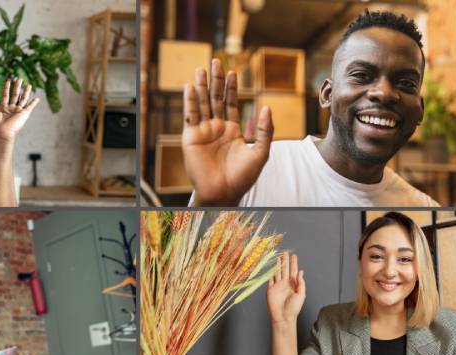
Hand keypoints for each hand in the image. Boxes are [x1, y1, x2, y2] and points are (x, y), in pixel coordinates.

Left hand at [0, 77, 39, 141]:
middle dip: (17, 86)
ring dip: (25, 91)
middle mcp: (11, 110)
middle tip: (19, 78)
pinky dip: (34, 103)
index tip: (8, 80)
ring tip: (28, 83)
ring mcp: (17, 112)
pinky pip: (30, 107)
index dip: (6, 87)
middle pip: (15, 95)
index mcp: (2, 109)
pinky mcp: (24, 115)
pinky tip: (37, 98)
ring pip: (23, 99)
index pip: (5, 95)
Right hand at [182, 58, 272, 205]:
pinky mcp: (191, 138)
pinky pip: (190, 116)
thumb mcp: (260, 152)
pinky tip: (189, 87)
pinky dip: (189, 101)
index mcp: (232, 130)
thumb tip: (267, 107)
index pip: (231, 103)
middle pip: (216, 98)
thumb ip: (264, 131)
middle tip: (215, 61)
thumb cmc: (243, 178)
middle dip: (216, 80)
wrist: (224, 193)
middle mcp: (217, 128)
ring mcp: (203, 132)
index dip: (232, 88)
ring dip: (201, 86)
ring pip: (202, 103)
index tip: (232, 71)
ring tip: (201, 69)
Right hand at [266, 252, 304, 324]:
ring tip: (278, 257)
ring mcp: (277, 286)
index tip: (294, 256)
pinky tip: (271, 267)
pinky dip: (270, 273)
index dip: (294, 263)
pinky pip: (270, 279)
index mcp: (293, 285)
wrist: (283, 317)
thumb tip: (301, 272)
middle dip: (285, 261)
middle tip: (286, 253)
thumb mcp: (301, 295)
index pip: (294, 271)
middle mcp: (285, 284)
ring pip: (277, 272)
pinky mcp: (271, 289)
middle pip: (285, 270)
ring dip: (278, 265)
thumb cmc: (293, 308)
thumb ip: (300, 283)